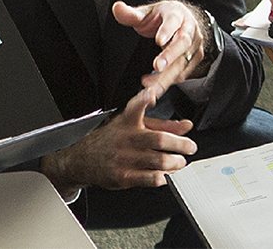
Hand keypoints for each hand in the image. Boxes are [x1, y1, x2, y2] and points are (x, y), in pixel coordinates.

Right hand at [40, 87, 195, 196]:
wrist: (82, 160)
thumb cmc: (113, 140)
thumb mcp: (133, 126)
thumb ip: (162, 125)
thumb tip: (186, 126)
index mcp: (127, 122)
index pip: (134, 107)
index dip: (143, 99)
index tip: (151, 94)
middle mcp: (125, 138)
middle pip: (158, 139)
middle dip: (180, 144)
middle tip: (190, 147)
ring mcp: (123, 158)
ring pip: (158, 160)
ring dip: (175, 163)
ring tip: (180, 162)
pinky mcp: (122, 176)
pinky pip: (149, 178)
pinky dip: (162, 177)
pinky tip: (166, 175)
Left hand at [112, 0, 209, 94]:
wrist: (184, 21)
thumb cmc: (164, 17)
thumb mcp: (147, 13)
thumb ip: (131, 14)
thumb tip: (117, 8)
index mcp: (177, 13)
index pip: (173, 20)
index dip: (167, 30)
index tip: (159, 40)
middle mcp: (190, 28)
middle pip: (183, 42)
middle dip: (170, 55)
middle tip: (157, 66)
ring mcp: (194, 44)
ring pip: (184, 61)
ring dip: (168, 75)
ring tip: (151, 85)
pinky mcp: (195, 58)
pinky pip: (184, 72)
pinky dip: (169, 81)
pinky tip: (154, 87)